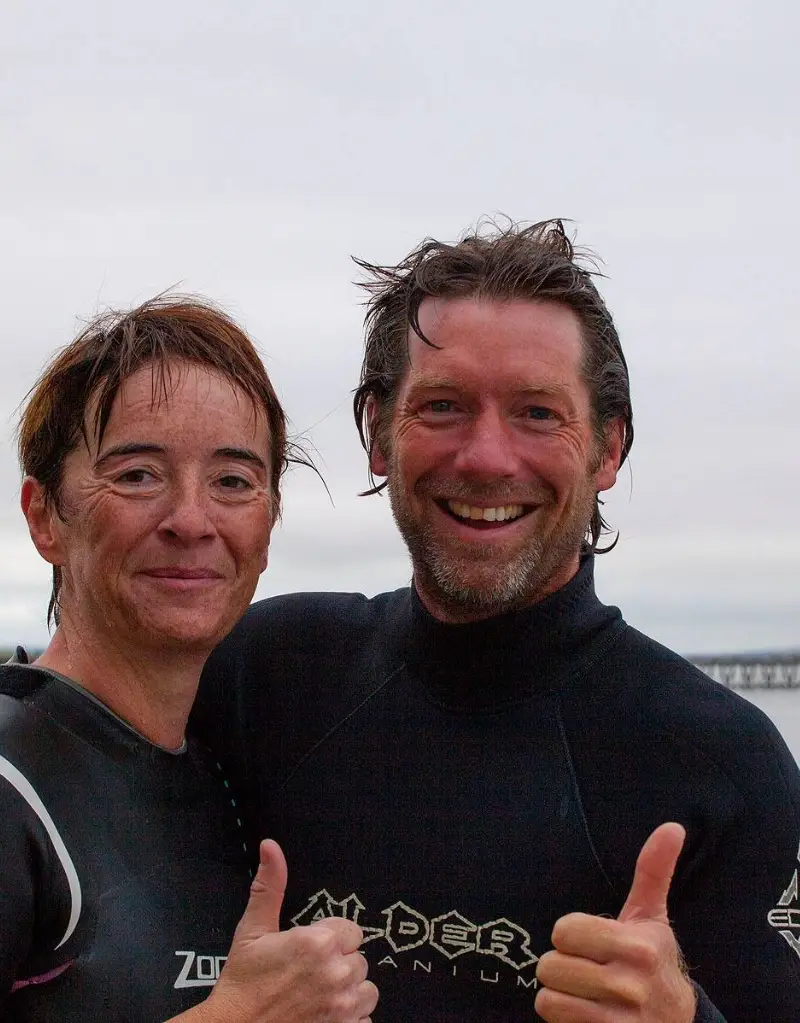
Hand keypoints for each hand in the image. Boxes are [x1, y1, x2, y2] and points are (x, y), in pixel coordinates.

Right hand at [204, 839, 377, 1021]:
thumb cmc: (242, 983)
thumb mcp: (252, 929)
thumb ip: (270, 886)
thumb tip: (270, 846)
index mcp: (319, 943)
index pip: (351, 931)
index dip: (331, 940)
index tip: (310, 951)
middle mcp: (337, 973)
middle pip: (359, 960)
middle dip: (339, 965)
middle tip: (309, 975)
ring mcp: (343, 1007)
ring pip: (366, 990)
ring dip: (349, 992)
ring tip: (320, 995)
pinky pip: (366, 1019)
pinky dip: (351, 1019)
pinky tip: (326, 1015)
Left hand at [534, 822, 695, 1021]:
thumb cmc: (654, 963)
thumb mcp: (652, 918)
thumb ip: (653, 870)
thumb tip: (672, 826)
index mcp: (638, 946)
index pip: (563, 931)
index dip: (569, 936)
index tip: (590, 943)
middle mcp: (630, 985)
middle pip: (549, 965)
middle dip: (561, 967)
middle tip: (586, 971)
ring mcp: (619, 1021)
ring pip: (547, 999)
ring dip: (559, 996)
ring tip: (585, 995)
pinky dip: (564, 1021)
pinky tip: (587, 1016)